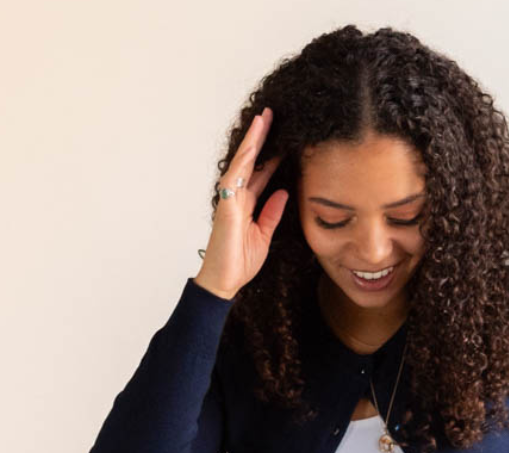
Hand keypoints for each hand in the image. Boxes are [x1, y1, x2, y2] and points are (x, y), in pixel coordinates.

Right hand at [194, 107, 287, 301]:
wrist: (225, 282)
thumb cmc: (239, 263)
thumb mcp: (264, 235)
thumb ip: (272, 213)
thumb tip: (284, 192)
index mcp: (246, 204)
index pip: (260, 173)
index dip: (270, 156)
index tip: (282, 138)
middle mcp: (237, 197)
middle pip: (250, 161)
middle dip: (260, 138)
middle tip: (271, 115)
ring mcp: (230, 199)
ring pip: (242, 163)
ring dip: (252, 140)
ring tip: (263, 118)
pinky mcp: (226, 206)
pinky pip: (235, 177)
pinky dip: (244, 160)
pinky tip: (252, 144)